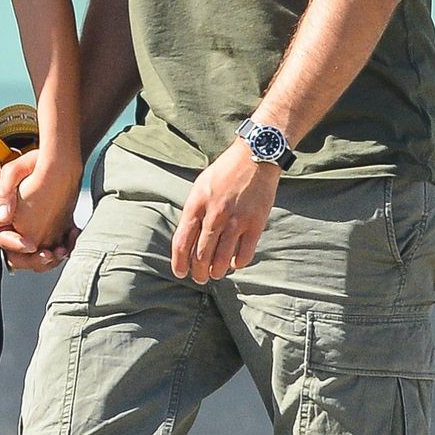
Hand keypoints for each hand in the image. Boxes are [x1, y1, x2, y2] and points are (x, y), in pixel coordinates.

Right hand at [0, 147, 80, 268]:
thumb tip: (0, 218)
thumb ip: (3, 193)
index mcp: (2, 212)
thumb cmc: (35, 163)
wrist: (61, 162)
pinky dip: (63, 249)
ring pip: (34, 258)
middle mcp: (15, 225)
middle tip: (47, 253)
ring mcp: (33, 230)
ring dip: (47, 259)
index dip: (10, 242)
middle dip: (30, 259)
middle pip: (15, 255)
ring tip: (61, 250)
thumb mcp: (15, 171)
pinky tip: (72, 236)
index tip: (29, 243)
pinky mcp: (51, 231)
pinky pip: (53, 250)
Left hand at [171, 139, 279, 282]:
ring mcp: (236, 221)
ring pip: (222, 260)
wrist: (255, 156)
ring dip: (217, 272)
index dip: (179, 262)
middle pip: (201, 256)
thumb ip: (194, 211)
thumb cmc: (225, 171)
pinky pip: (244, 254)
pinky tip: (235, 263)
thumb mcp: (201, 187)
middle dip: (198, 272)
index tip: (180, 273)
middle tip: (200, 278)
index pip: (182, 242)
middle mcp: (214, 215)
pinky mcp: (255, 224)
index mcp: (196, 205)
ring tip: (216, 274)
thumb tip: (187, 238)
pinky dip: (238, 263)